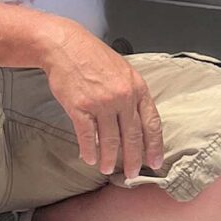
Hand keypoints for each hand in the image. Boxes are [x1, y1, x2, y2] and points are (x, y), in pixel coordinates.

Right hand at [36, 20, 164, 181]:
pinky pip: (87, 135)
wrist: (65, 46)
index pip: (151, 123)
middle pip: (132, 136)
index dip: (154, 146)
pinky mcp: (80, 107)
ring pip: (110, 139)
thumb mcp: (123, 70)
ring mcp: (101, 102)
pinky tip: (89, 158)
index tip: (155, 162)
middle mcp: (122, 96)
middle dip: (133, 160)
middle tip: (131, 175)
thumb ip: (132, 93)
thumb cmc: (93, 56)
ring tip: (106, 169)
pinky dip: (88, 150)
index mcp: (137, 87)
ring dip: (109, 158)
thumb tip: (136, 120)